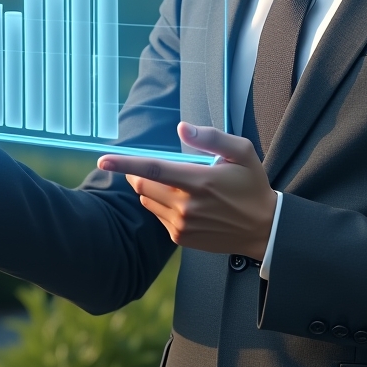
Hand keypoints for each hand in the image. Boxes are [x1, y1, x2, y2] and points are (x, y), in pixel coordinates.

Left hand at [97, 122, 276, 259]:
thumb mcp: (242, 152)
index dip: (124, 164)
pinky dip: (162, 204)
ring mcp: (182, 225)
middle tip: (152, 165)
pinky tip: (185, 201)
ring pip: (148, 201)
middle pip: (143, 186)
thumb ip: (211, 137)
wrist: (264, 229)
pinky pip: (158, 216)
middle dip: (137, 173)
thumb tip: (182, 128)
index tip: (103, 159)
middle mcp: (186, 206)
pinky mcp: (181, 238)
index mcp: (199, 182)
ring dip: (150, 188)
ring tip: (177, 183)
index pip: (153, 170)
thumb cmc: (252, 186)